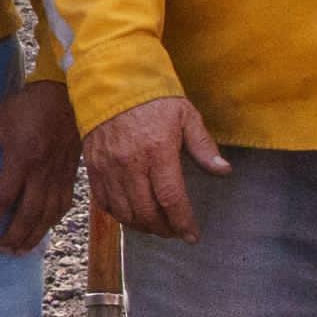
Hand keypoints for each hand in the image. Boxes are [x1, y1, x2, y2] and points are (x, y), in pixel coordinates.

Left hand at [0, 77, 81, 254]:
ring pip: (49, 214)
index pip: (5, 195)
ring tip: (20, 251)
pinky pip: (63, 205)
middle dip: (15, 235)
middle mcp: (42, 171)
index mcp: (22, 157)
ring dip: (34, 235)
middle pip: (30, 213)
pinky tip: (42, 231)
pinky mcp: (71, 174)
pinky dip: (52, 222)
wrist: (67, 95)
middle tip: (1, 250)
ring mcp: (59, 174)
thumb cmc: (28, 105)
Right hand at [86, 96, 229, 242]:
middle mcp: (130, 163)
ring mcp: (108, 167)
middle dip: (164, 229)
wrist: (109, 80)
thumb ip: (203, 146)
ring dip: (142, 226)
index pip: (171, 199)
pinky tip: (132, 214)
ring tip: (156, 226)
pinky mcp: (93, 166)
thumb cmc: (152, 96)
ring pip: (124, 212)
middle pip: (147, 212)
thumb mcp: (185, 115)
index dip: (182, 222)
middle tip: (175, 231)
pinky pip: (104, 202)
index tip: (192, 235)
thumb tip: (223, 171)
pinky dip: (119, 215)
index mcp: (157, 150)